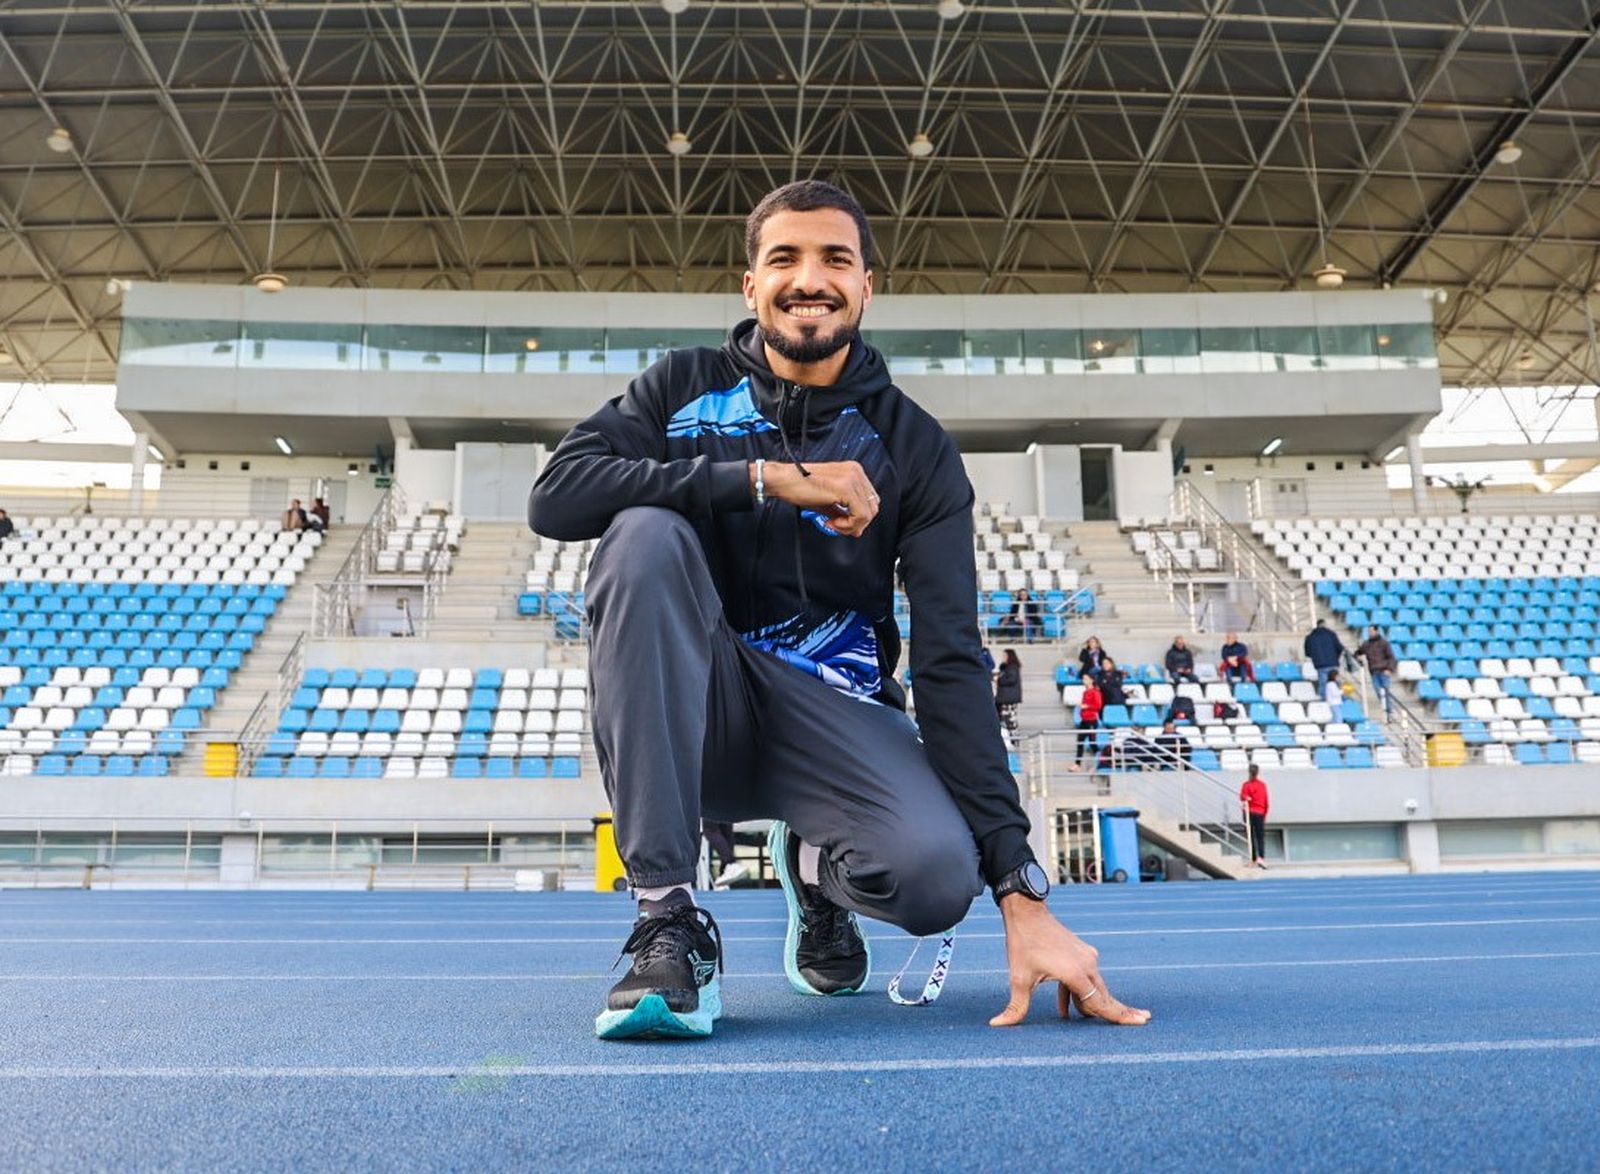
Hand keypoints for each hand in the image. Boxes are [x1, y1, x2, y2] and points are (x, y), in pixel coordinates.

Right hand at [758, 460, 879, 537]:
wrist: (783, 480)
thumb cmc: (800, 486)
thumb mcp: (828, 501)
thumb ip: (845, 513)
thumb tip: (857, 529)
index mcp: (853, 471)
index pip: (870, 500)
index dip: (859, 517)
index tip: (842, 523)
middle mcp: (855, 472)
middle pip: (872, 507)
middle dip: (857, 523)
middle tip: (838, 526)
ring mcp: (852, 478)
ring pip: (868, 513)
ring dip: (851, 525)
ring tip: (833, 524)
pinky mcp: (846, 488)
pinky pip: (860, 515)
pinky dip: (848, 525)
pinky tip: (832, 522)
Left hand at [990, 894, 1150, 1027]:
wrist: (1027, 912)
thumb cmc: (1023, 943)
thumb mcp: (1018, 978)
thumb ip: (1015, 1006)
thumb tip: (997, 1025)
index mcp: (1076, 974)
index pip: (1102, 1002)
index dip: (1121, 1015)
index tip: (1143, 1020)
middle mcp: (1087, 965)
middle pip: (1104, 996)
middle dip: (1116, 1012)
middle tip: (1141, 1021)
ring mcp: (1086, 957)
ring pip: (1094, 988)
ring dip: (1089, 1004)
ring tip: (1090, 1021)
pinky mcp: (1081, 953)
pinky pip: (1085, 978)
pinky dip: (1079, 993)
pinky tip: (1069, 1009)